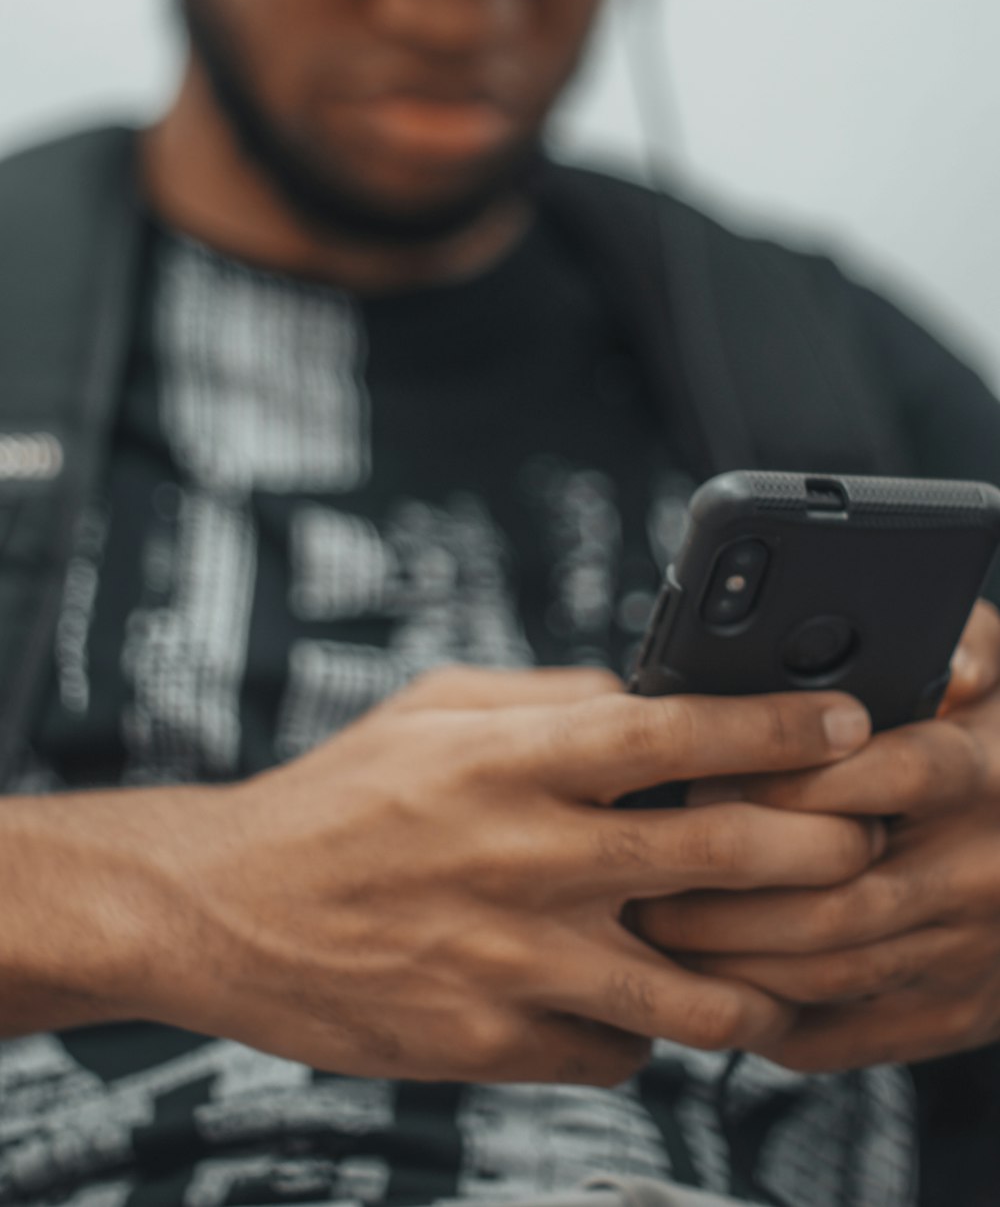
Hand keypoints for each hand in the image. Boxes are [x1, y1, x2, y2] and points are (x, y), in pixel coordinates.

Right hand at [120, 666, 877, 1084]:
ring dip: (758, 980)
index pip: (676, 732)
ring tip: (781, 967)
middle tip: (856, 844)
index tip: (846, 725)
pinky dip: (647, 1032)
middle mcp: (522, 856)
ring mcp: (511, 960)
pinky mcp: (490, 1043)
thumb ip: (552, 697)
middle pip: (716, 855)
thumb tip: (653, 702)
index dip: (776, 726)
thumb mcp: (437, 706)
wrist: (227, 908)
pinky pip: (619, 1052)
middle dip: (815, 848)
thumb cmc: (341, 793)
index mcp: (509, 758)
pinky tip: (639, 1005)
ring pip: (692, 991)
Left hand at [634, 601, 999, 1071]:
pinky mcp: (951, 1015)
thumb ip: (959, 642)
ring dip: (730, 956)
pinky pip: (842, 1031)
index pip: (881, 779)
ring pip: (827, 971)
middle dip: (726, 888)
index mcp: (985, 775)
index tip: (703, 774)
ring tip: (652, 923)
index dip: (786, 782)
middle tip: (646, 865)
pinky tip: (709, 980)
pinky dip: (767, 1014)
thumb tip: (932, 652)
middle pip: (837, 896)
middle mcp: (978, 871)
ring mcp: (967, 954)